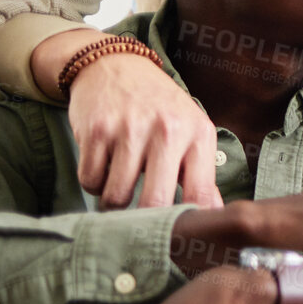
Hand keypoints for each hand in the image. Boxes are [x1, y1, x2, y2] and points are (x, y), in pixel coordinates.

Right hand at [32, 28, 221, 210]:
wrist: (116, 66)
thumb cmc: (161, 108)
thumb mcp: (192, 132)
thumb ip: (202, 174)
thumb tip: (212, 215)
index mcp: (198, 134)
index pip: (200, 194)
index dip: (188, 223)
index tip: (179, 236)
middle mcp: (167, 130)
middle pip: (155, 203)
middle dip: (144, 221)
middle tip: (140, 219)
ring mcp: (130, 129)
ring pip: (116, 196)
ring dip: (114, 199)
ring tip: (122, 182)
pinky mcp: (96, 130)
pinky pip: (90, 181)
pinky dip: (94, 182)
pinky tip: (104, 165)